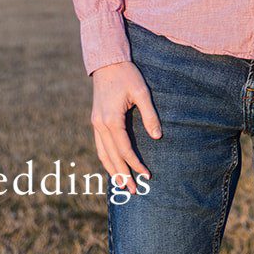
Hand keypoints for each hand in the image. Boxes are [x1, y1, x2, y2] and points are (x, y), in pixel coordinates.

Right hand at [90, 59, 160, 186]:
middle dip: (122, 175)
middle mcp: (100, 125)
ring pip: (102, 154)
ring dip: (112, 171)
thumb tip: (157, 137)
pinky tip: (113, 166)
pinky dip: (106, 159)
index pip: (124, 150)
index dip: (135, 164)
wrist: (107, 62)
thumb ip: (149, 115)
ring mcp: (95, 124)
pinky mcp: (95, 121)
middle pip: (111, 157)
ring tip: (122, 185)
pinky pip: (100, 146)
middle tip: (133, 191)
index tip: (147, 175)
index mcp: (111, 120)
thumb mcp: (142, 92)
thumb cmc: (127, 75)